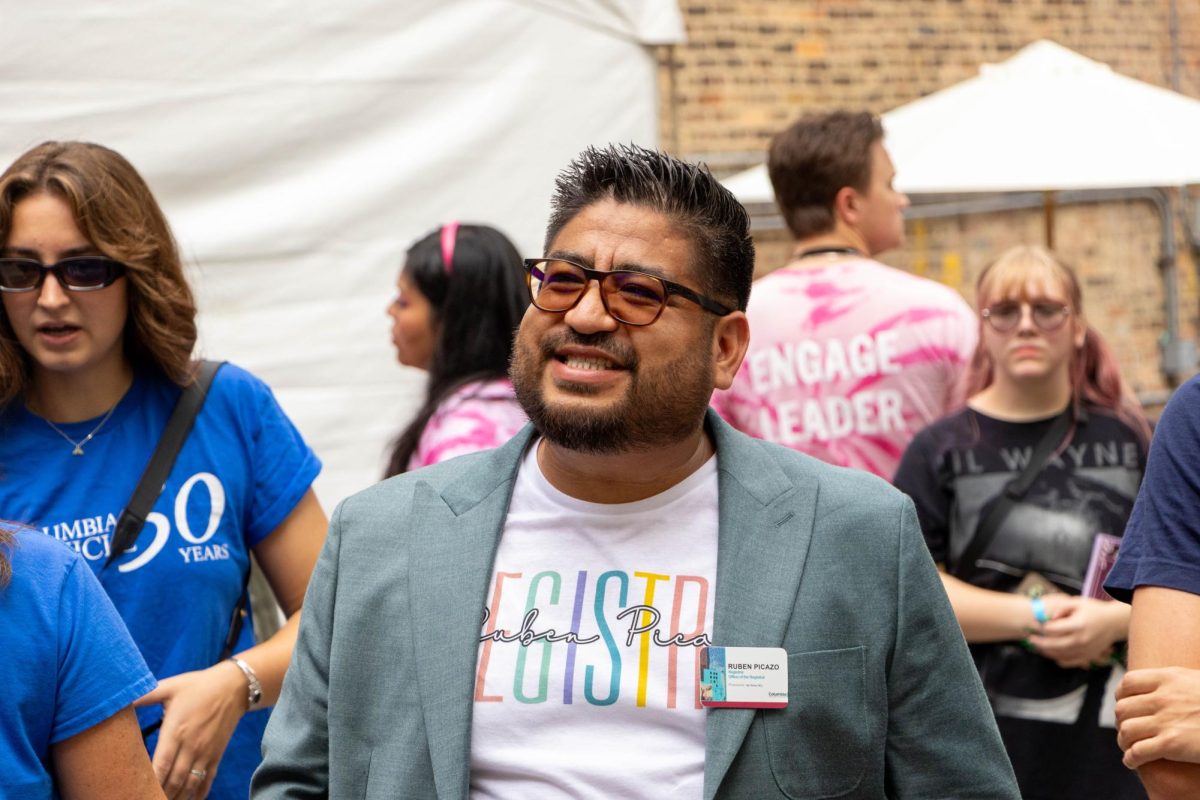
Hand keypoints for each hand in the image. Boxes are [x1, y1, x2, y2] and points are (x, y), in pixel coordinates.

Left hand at [134, 661, 247, 798]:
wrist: (234, 686)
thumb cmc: (198, 685)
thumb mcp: (170, 686)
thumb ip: (145, 695)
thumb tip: (120, 698)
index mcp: (176, 730)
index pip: (160, 765)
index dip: (149, 781)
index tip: (136, 788)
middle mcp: (191, 745)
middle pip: (174, 779)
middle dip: (159, 794)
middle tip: (145, 798)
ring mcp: (206, 752)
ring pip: (190, 783)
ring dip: (177, 797)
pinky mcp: (217, 754)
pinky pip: (208, 779)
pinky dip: (199, 793)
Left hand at [1026, 596, 1126, 668]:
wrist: (1114, 622)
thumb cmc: (1093, 610)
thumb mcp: (1077, 603)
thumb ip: (1061, 608)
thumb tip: (1048, 618)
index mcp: (1078, 625)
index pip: (1053, 629)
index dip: (1040, 627)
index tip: (1032, 624)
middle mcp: (1082, 639)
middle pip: (1054, 645)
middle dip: (1039, 642)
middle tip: (1029, 638)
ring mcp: (1086, 650)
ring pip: (1060, 655)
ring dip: (1046, 652)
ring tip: (1036, 646)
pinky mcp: (1088, 656)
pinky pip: (1070, 661)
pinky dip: (1058, 659)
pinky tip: (1051, 654)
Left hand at [1116, 667, 1199, 768]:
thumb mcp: (1197, 681)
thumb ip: (1177, 683)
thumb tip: (1163, 686)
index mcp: (1169, 678)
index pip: (1128, 683)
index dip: (1121, 696)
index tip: (1124, 705)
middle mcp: (1163, 697)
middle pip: (1122, 708)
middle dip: (1121, 722)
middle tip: (1127, 730)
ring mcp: (1166, 721)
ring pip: (1126, 730)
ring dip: (1124, 742)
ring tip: (1129, 747)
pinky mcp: (1171, 744)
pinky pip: (1138, 751)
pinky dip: (1131, 759)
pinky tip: (1133, 762)